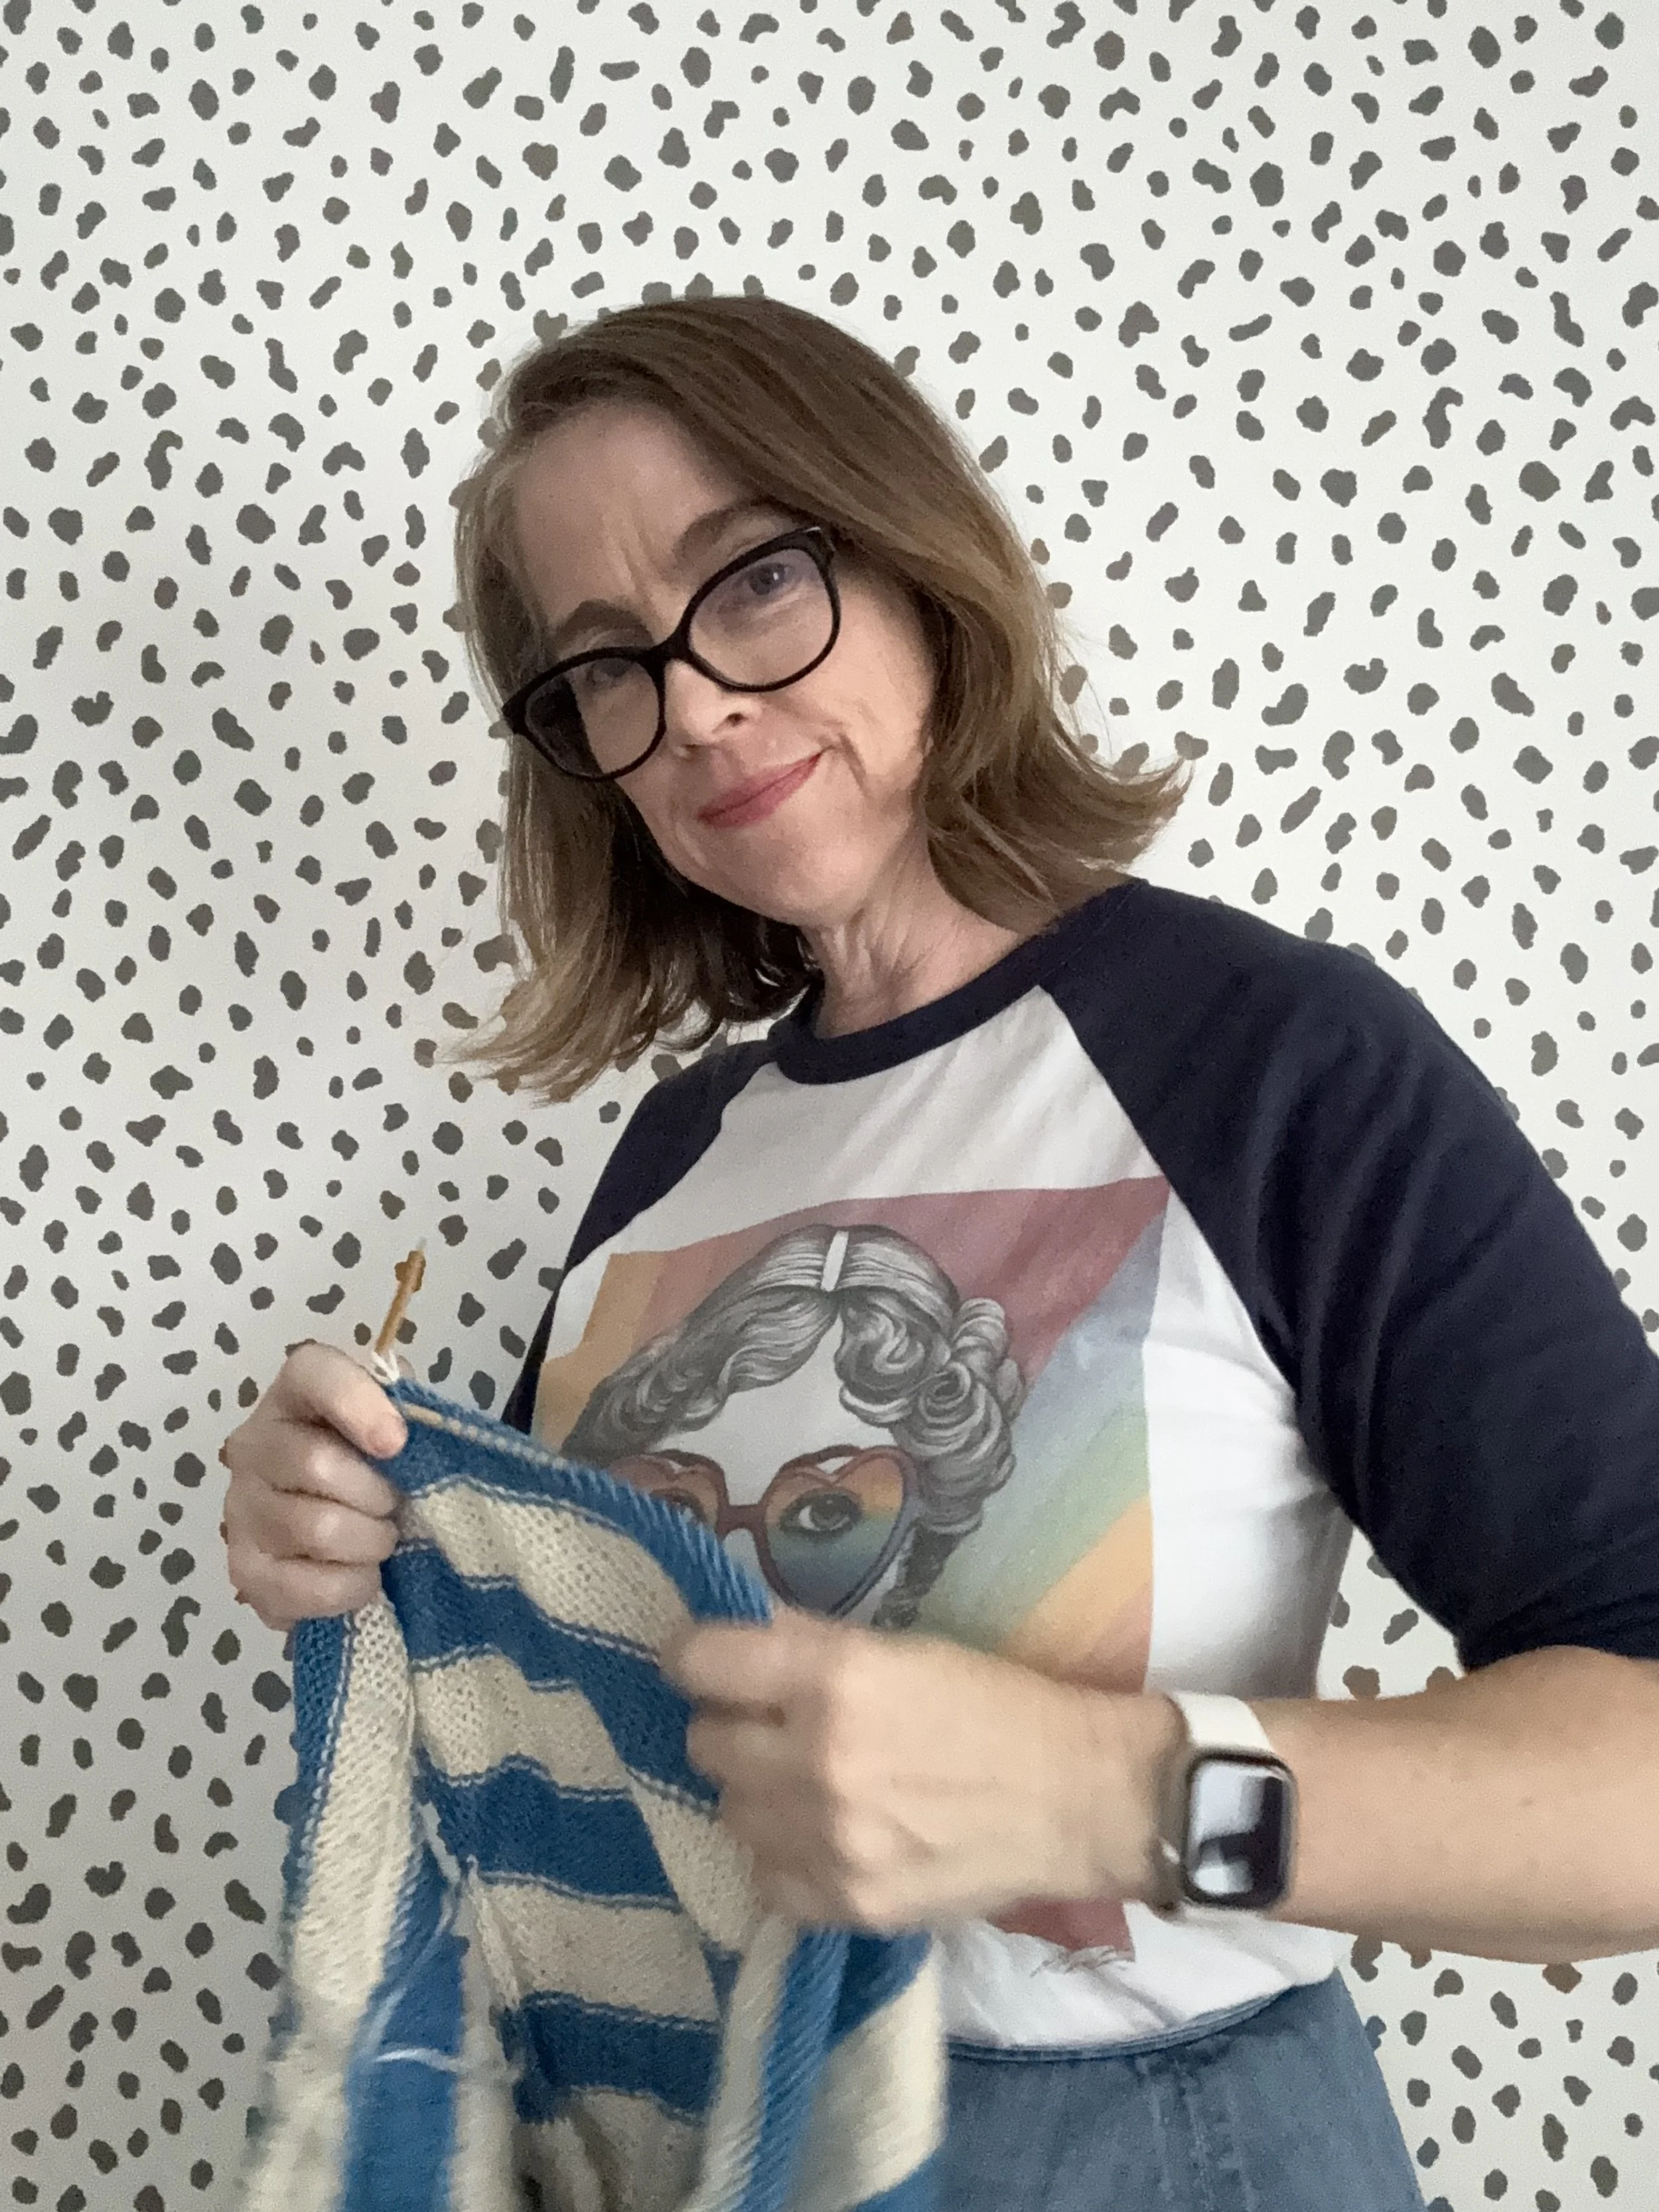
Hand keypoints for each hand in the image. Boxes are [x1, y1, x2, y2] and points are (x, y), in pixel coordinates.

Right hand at [219, 1342, 406, 1631]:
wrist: (346, 1529)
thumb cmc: (379, 1466)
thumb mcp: (400, 1424)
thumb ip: (410, 1411)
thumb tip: (415, 1429)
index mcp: (295, 1394)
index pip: (313, 1374)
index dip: (357, 1403)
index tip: (396, 1442)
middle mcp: (253, 1445)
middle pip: (315, 1464)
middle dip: (377, 1494)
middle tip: (396, 1506)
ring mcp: (241, 1510)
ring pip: (315, 1528)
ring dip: (370, 1542)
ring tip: (383, 1539)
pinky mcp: (244, 1572)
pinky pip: (304, 1587)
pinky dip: (350, 1587)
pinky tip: (364, 1576)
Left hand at [662, 1609, 1171, 1931]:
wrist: (1075, 1798)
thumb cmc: (994, 1705)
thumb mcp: (902, 1649)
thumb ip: (810, 1644)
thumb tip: (738, 1629)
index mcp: (836, 1677)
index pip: (702, 1660)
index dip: (694, 1655)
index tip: (704, 1662)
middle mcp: (818, 1758)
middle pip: (705, 1743)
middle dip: (731, 1728)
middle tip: (769, 1727)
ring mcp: (828, 1840)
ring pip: (728, 1814)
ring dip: (755, 1796)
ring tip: (804, 1786)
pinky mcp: (846, 1904)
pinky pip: (765, 1880)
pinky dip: (783, 1859)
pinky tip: (824, 1839)